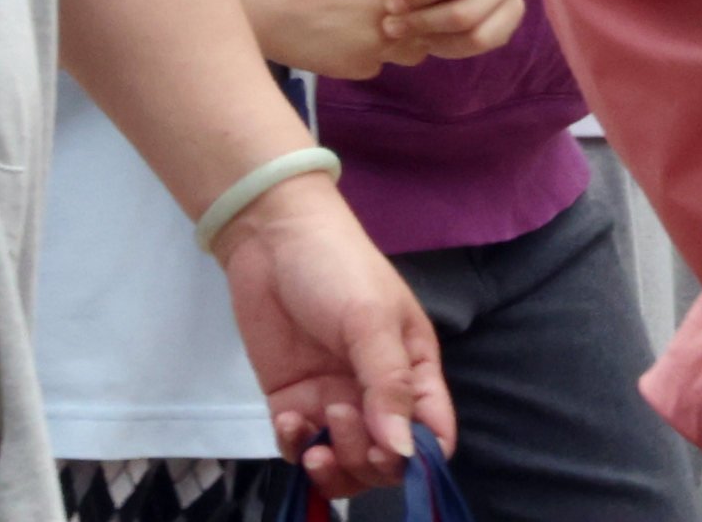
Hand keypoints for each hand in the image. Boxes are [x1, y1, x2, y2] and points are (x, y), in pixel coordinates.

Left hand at [216, 170, 451, 500]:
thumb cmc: (337, 266)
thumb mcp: (372, 320)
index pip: (431, 435)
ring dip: (335, 465)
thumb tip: (403, 453)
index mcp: (414, 371)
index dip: (418, 458)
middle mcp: (377, 395)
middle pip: (387, 459)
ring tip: (316, 439)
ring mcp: (333, 399)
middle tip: (342, 421)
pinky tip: (290, 422)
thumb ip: (389, 386)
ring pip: (345, 462)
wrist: (270, 236)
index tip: (392, 453)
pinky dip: (296, 447)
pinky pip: (300, 446)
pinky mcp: (292, 400)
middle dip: (369, 460)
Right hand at [224, 0, 417, 80]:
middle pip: (427, 6)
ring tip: (363, 17)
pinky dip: (365, 51)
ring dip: (397, 31)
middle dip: (412, 0)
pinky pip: (377, 63)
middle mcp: (397, 0)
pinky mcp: (357, 66)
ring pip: (411, 42)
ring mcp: (380, 37)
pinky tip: (340, 37)